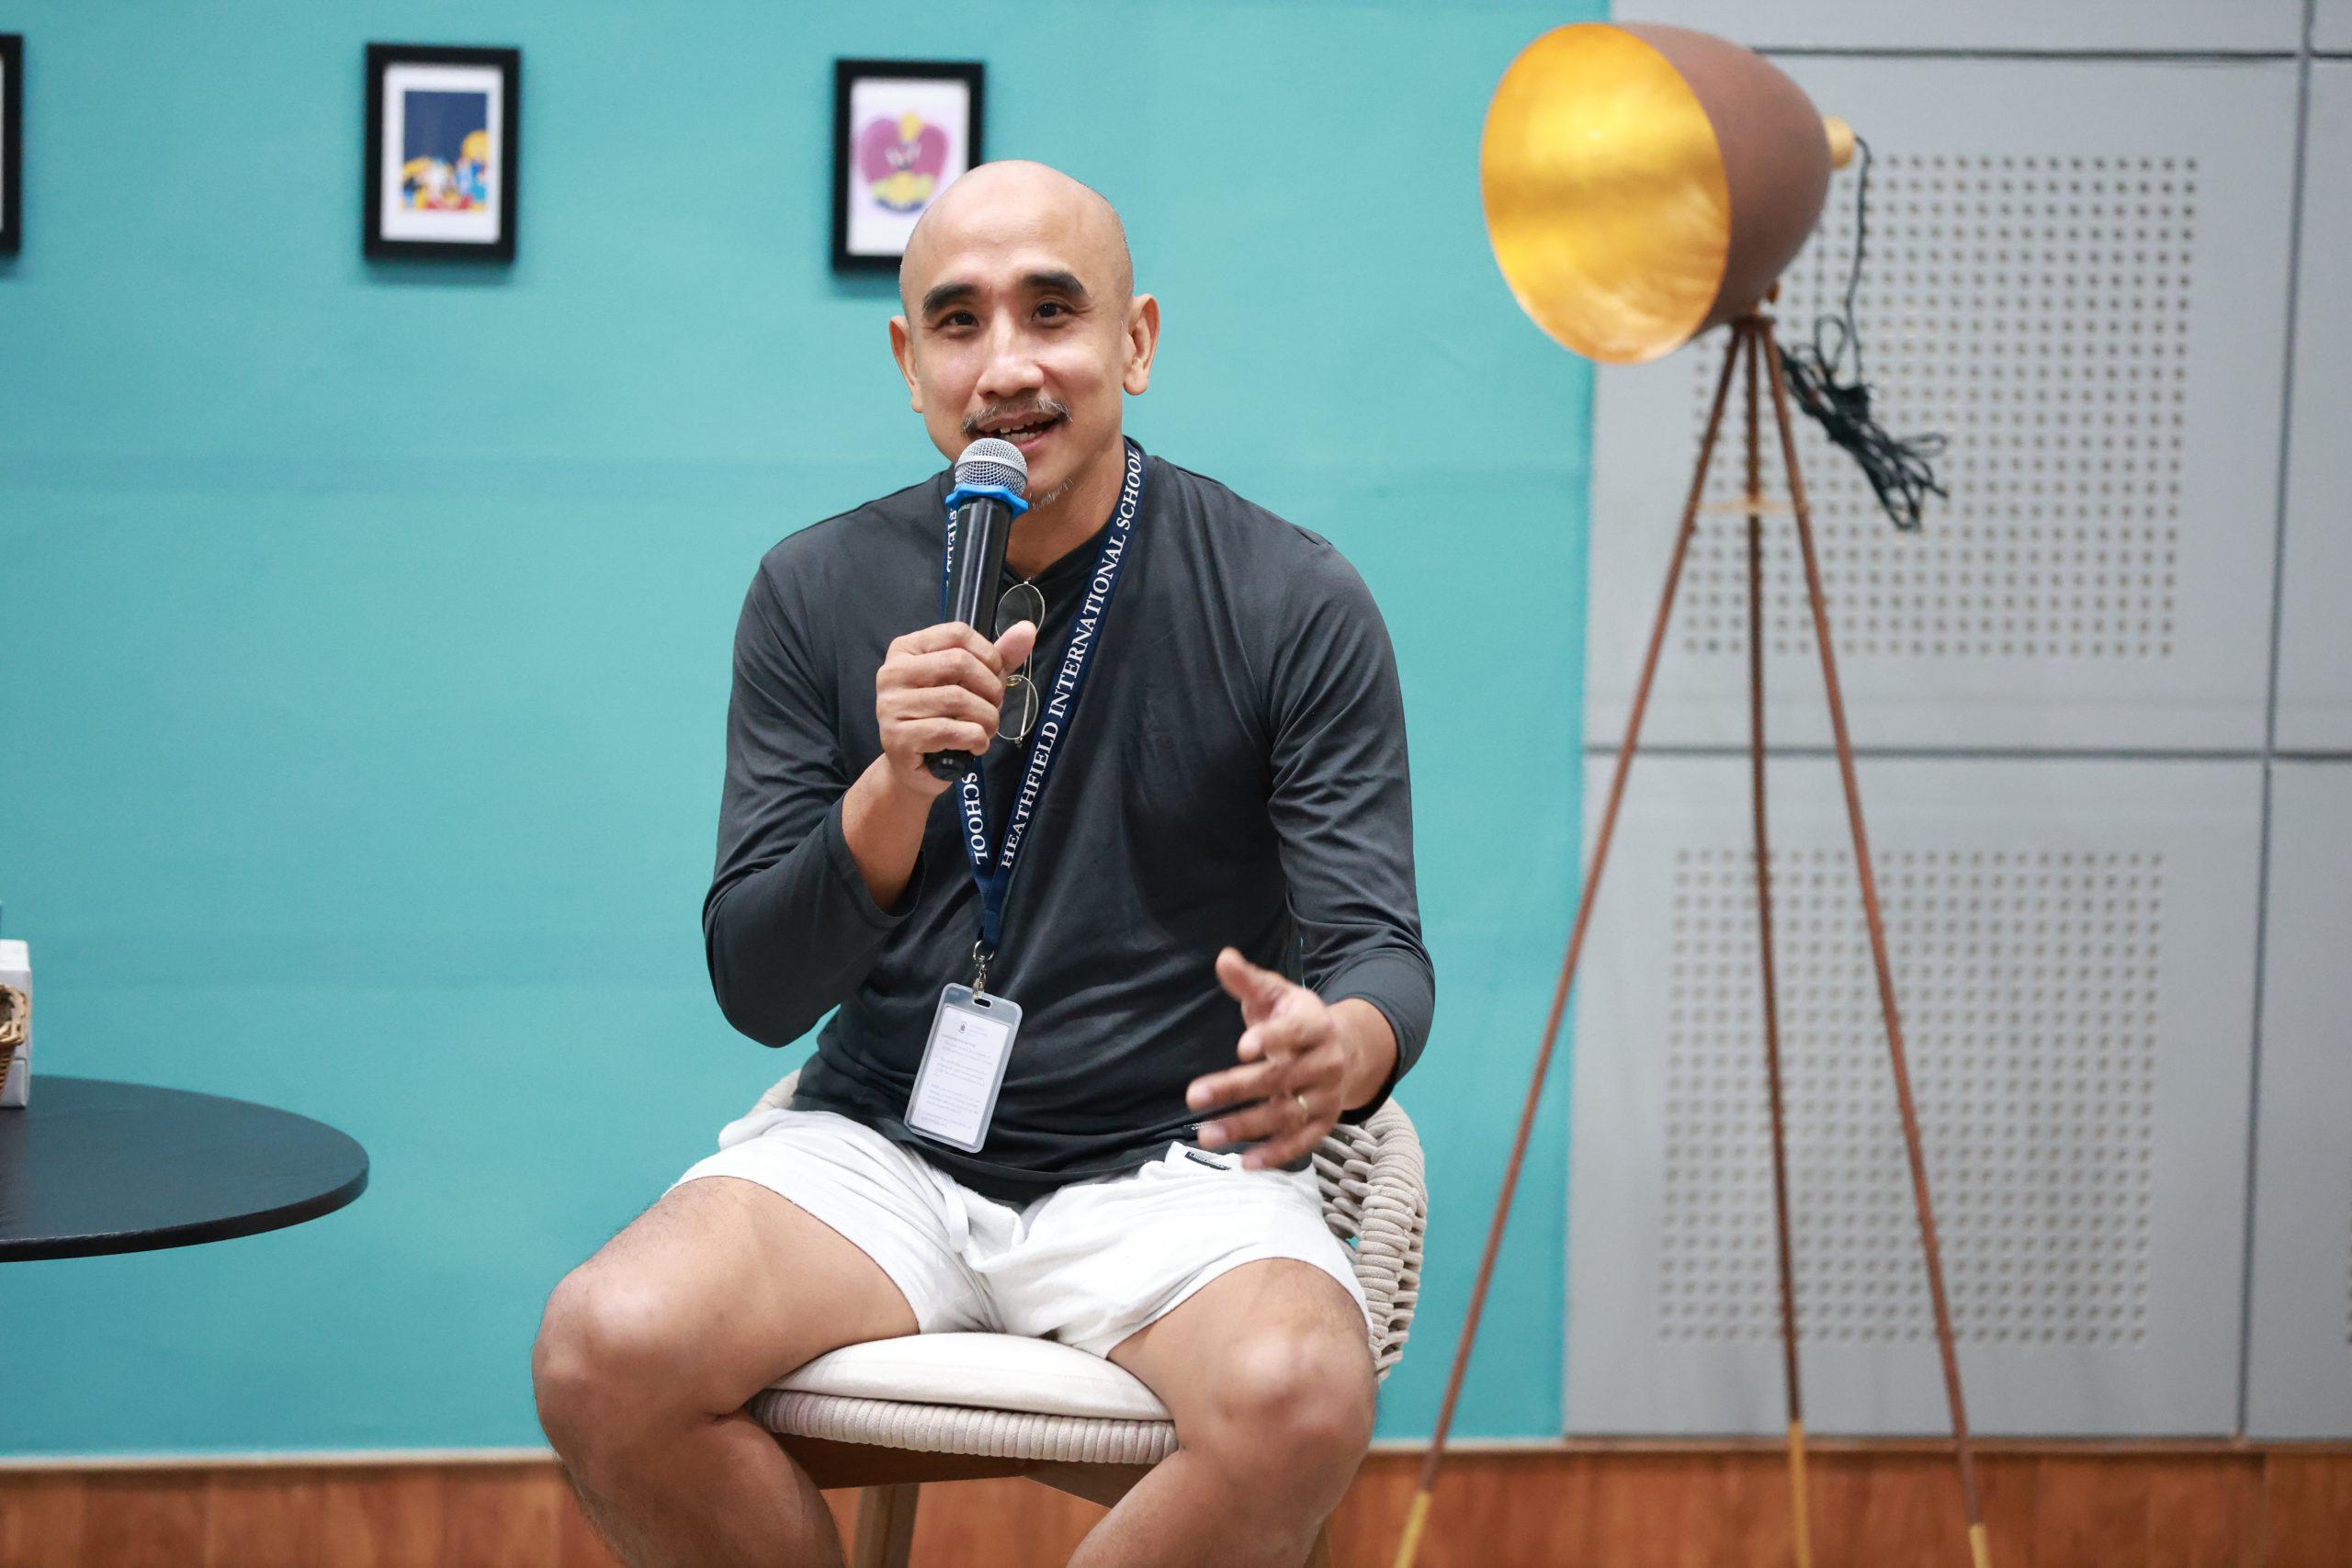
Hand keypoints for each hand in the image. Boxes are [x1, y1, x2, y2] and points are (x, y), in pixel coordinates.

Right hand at [873, 619, 1039, 797]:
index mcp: (907, 649)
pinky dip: (975, 739)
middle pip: (959, 663)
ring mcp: (890, 705)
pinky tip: (976, 745)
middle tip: (993, 708)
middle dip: (990, 689)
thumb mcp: (971, 683)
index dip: (988, 656)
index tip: (994, 678)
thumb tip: (1027, 629)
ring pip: (957, 699)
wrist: (916, 768)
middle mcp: (892, 672)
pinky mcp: (897, 738)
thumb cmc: (944, 718)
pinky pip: (950, 731)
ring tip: (987, 729)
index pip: (957, 633)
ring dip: (987, 718)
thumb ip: (999, 656)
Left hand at [1184, 947, 1348, 1170]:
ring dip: (1245, 1126)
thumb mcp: (1276, 995)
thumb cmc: (1297, 1020)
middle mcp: (1325, 1062)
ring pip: (1286, 1114)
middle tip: (1192, 1096)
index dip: (1271, 1039)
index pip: (1295, 1032)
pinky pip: (1301, 1142)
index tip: (1241, 1047)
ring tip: (1206, 1135)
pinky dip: (1275, 1154)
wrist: (1344, 1050)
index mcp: (1315, 1024)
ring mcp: (1326, 1096)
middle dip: (1235, 1088)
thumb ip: (1249, 981)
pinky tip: (1244, 1163)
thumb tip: (1223, 958)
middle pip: (1280, 1077)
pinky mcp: (1324, 1123)